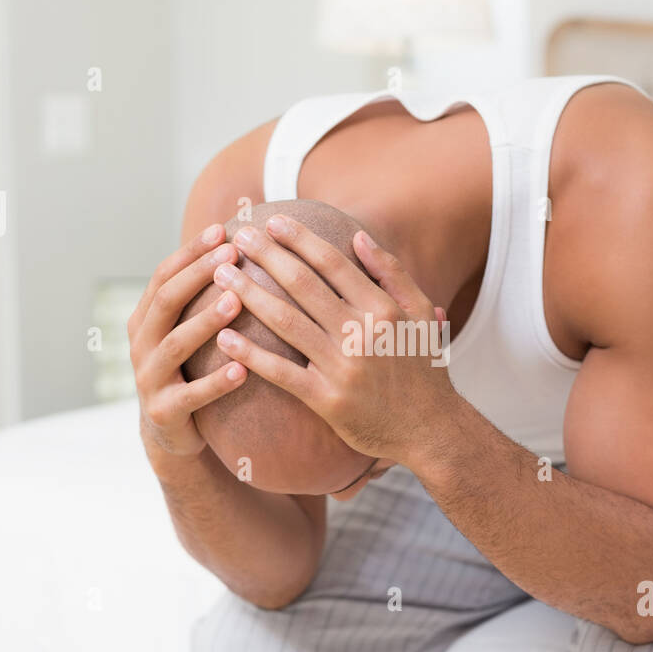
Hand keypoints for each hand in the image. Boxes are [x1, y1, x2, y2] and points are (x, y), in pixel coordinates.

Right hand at [128, 224, 246, 464]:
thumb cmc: (188, 369)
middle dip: (198, 275)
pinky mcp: (164, 412)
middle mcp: (141, 344)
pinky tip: (242, 368)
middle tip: (232, 255)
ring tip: (236, 301)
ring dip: (205, 321)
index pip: (164, 275)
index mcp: (145, 319)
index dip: (191, 252)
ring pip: (176, 345)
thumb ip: (200, 297)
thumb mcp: (184, 331)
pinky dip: (216, 382)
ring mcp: (149, 379)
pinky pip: (192, 396)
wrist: (170, 432)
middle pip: (166, 301)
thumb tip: (237, 242)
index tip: (222, 230)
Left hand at [212, 214, 457, 462]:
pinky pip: (282, 373)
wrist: (431, 430)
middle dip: (267, 256)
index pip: (333, 263)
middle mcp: (362, 333)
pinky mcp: (328, 401)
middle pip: (303, 285)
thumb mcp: (421, 314)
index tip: (273, 222)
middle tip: (239, 236)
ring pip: (286, 322)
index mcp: (383, 308)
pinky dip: (252, 356)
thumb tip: (359, 236)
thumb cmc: (423, 369)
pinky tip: (225, 338)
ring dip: (249, 295)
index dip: (300, 239)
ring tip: (221, 275)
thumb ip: (392, 274)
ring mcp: (343, 367)